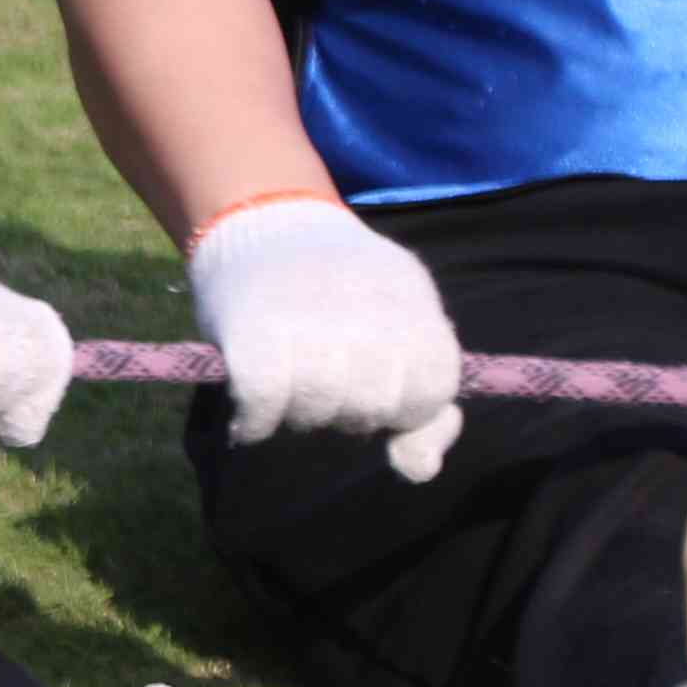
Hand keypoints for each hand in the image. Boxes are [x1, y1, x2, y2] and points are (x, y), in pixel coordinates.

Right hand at [186, 192, 464, 484]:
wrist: (263, 218)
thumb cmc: (338, 284)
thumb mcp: (403, 320)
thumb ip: (427, 396)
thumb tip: (419, 469)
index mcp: (412, 304)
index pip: (433, 388)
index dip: (408, 404)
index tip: (381, 385)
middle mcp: (366, 312)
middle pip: (373, 407)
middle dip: (352, 409)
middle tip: (325, 380)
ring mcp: (308, 322)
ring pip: (320, 412)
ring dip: (301, 415)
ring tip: (288, 386)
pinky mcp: (253, 333)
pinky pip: (265, 405)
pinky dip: (256, 421)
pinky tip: (253, 413)